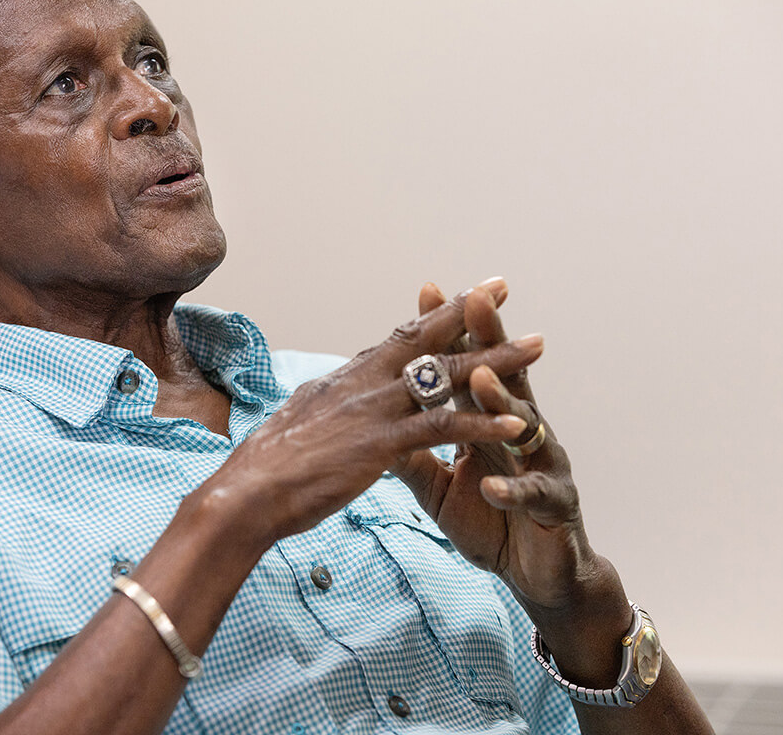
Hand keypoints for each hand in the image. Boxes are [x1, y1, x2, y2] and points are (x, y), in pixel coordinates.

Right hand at [196, 281, 542, 549]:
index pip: (398, 339)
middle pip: (426, 339)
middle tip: (503, 286)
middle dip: (469, 312)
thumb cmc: (266, 470)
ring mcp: (373, 411)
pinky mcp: (382, 445)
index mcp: (345, 380)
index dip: (432, 315)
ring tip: (536, 346)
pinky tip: (517, 424)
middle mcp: (362, 383)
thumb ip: (327, 407)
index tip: (460, 293)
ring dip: (496, 361)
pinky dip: (482, 425)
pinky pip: (444, 430)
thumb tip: (331, 396)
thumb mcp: (300, 424)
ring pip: (447, 377)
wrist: (245, 495)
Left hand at [390, 279, 600, 613]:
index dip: (450, 331)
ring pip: (525, 426)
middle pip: (503, 377)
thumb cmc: (492, 522)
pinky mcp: (554, 506)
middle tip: (476, 299)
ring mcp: (542, 466)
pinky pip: (533, 494)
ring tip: (479, 378)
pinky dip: (511, 490)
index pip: (468, 368)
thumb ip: (412, 452)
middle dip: (489, 338)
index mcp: (488, 424)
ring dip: (500, 402)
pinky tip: (492, 486)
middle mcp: (521, 433)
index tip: (429, 290)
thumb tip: (374, 419)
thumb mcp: (438, 486)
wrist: (538, 575)